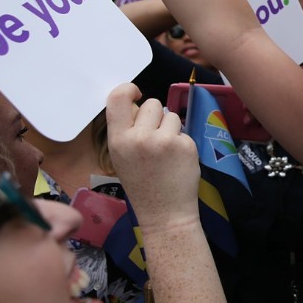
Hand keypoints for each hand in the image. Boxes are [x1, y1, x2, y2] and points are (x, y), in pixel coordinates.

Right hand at [106, 83, 200, 233]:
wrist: (165, 213)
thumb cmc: (142, 184)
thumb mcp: (121, 157)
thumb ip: (127, 131)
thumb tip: (136, 104)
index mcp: (118, 140)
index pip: (117, 98)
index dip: (128, 89)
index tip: (136, 93)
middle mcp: (139, 138)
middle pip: (151, 104)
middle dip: (155, 117)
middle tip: (154, 139)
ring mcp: (164, 141)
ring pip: (171, 115)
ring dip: (170, 129)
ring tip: (166, 152)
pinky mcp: (185, 145)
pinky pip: (184, 131)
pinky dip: (182, 142)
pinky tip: (177, 160)